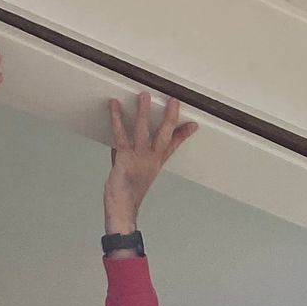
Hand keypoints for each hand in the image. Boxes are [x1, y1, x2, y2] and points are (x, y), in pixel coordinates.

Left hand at [104, 92, 199, 234]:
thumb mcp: (132, 172)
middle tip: (174, 102)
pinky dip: (116, 118)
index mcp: (155, 163)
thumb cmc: (127, 194)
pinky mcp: (125, 157)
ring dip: (144, 112)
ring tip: (145, 96)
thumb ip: (128, 156)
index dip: (183, 134)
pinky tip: (114, 106)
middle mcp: (150, 159)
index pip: (173, 146)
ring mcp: (139, 158)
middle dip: (170, 118)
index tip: (192, 125)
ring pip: (144, 131)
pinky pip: (121, 134)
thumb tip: (120, 144)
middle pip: (164, 135)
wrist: (122, 209)